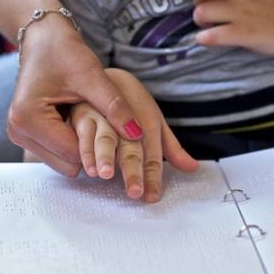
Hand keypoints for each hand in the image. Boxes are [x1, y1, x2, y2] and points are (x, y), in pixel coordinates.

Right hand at [7, 17, 141, 177]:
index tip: (119, 131)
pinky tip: (85, 122)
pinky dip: (76, 141)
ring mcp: (21, 135)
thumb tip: (138, 134)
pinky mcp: (28, 134)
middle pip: (68, 164)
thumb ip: (114, 106)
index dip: (102, 147)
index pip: (75, 154)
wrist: (44, 38)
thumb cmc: (64, 51)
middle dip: (92, 149)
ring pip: (65, 162)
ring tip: (95, 119)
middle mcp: (18, 132)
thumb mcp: (92, 76)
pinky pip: (59, 152)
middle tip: (107, 123)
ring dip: (84, 146)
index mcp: (28, 119)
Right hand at [71, 68, 198, 201]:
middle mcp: (126, 121)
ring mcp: (104, 117)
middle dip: (133, 171)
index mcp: (147, 122)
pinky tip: (83, 166)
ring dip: (104, 157)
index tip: (152, 196)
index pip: (151, 155)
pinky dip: (82, 151)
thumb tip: (193, 167)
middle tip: (135, 191)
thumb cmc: (133, 105)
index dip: (152, 177)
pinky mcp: (81, 115)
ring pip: (104, 139)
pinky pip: (80, 135)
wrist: (107, 76)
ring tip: (106, 174)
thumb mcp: (154, 122)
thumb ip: (171, 148)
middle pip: (130, 149)